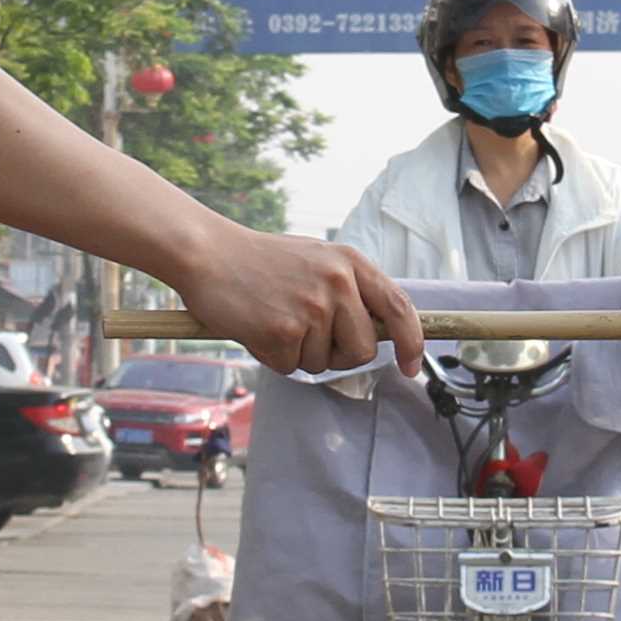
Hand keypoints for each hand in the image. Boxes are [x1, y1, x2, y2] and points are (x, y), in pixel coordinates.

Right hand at [186, 230, 425, 377]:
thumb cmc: (261, 262)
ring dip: (301, 354)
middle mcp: (337, 283)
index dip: (413, 342)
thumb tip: (382, 331)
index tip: (412, 366)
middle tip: (307, 334)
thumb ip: (351, 289)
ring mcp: (311, 308)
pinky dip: (274, 356)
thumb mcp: (318, 260)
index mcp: (350, 263)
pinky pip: (291, 366)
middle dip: (339, 354)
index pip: (399, 308)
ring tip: (276, 319)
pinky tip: (259, 327)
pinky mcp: (283, 332)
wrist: (208, 254)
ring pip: (325, 363)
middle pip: (363, 350)